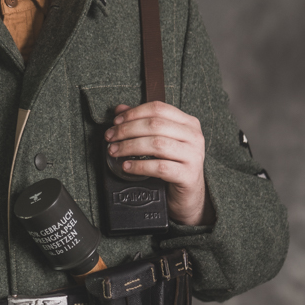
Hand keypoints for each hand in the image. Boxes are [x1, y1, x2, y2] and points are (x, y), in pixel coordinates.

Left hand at [104, 101, 213, 226]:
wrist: (189, 195)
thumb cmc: (173, 165)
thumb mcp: (159, 141)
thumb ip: (142, 123)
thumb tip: (120, 109)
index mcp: (188, 123)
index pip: (158, 108)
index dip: (134, 113)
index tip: (116, 121)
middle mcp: (194, 136)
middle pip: (155, 125)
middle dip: (127, 130)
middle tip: (110, 137)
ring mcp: (193, 156)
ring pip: (157, 144)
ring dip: (130, 147)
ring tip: (115, 151)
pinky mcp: (188, 175)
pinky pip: (160, 167)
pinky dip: (140, 166)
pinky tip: (127, 166)